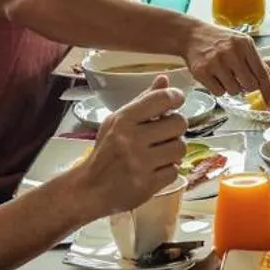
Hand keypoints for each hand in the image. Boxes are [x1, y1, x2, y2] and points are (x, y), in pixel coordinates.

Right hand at [65, 77, 187, 212]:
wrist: (89, 190)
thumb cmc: (105, 152)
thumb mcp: (117, 122)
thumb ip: (143, 101)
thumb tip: (164, 80)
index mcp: (123, 120)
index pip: (162, 98)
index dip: (175, 97)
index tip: (176, 101)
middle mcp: (131, 140)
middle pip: (179, 123)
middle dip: (175, 128)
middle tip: (165, 133)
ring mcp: (140, 164)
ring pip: (180, 147)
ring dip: (174, 150)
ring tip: (160, 153)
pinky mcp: (147, 185)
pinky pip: (175, 171)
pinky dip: (168, 170)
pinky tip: (155, 170)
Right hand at [182, 20, 269, 104]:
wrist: (193, 35)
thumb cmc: (221, 41)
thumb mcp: (243, 46)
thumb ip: (260, 65)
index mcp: (245, 44)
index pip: (261, 72)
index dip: (268, 90)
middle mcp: (232, 52)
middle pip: (250, 85)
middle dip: (247, 87)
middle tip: (240, 78)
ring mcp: (216, 62)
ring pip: (234, 91)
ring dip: (231, 87)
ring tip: (224, 74)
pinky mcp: (202, 71)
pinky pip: (219, 93)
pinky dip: (219, 89)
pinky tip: (215, 76)